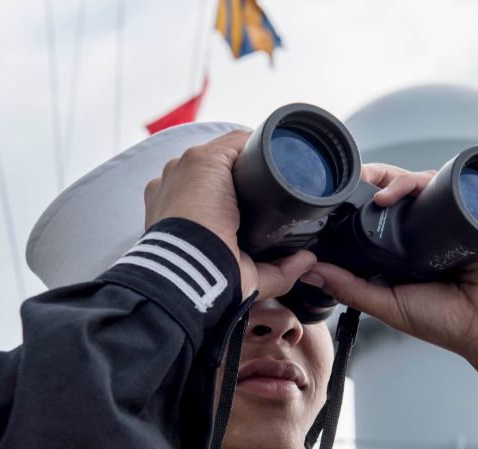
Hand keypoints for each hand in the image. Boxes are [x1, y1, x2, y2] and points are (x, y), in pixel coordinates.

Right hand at [143, 130, 315, 299]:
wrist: (190, 273)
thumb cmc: (207, 279)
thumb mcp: (243, 275)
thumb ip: (275, 270)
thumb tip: (306, 263)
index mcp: (172, 210)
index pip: (206, 187)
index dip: (235, 191)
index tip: (258, 203)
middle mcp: (172, 184)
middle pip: (217, 166)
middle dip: (244, 176)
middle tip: (272, 196)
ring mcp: (184, 168)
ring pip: (229, 152)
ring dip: (253, 161)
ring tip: (278, 176)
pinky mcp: (202, 160)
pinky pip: (237, 141)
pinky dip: (260, 146)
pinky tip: (277, 157)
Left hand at [299, 163, 477, 375]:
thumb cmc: (449, 323)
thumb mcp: (390, 307)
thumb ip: (352, 290)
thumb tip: (311, 271)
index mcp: (403, 252)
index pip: (376, 217)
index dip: (356, 204)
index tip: (334, 199)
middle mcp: (424, 232)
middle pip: (397, 192)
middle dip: (375, 181)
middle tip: (353, 181)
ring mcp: (448, 219)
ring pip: (420, 184)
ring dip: (397, 181)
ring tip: (381, 195)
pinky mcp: (471, 212)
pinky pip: (448, 186)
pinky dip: (427, 182)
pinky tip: (409, 191)